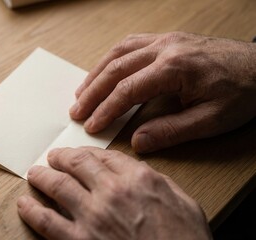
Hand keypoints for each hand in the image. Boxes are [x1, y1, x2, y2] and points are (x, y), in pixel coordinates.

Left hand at [17, 147, 210, 239]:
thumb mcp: (184, 203)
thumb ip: (158, 183)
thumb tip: (138, 172)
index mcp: (138, 179)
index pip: (104, 156)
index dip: (87, 152)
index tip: (79, 154)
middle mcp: (111, 192)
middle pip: (77, 164)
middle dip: (61, 158)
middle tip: (52, 157)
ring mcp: (92, 216)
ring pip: (57, 186)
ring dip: (42, 176)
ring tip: (35, 174)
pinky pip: (47, 222)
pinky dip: (31, 210)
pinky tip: (24, 204)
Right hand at [70, 32, 255, 152]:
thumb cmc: (244, 92)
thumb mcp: (212, 120)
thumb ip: (172, 130)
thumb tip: (137, 142)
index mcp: (175, 67)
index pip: (128, 89)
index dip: (106, 109)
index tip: (91, 125)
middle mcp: (166, 48)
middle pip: (116, 68)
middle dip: (92, 92)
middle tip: (75, 111)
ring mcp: (166, 40)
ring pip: (119, 52)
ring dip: (97, 73)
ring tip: (81, 92)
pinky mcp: (169, 40)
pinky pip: (131, 43)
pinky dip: (112, 57)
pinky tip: (105, 69)